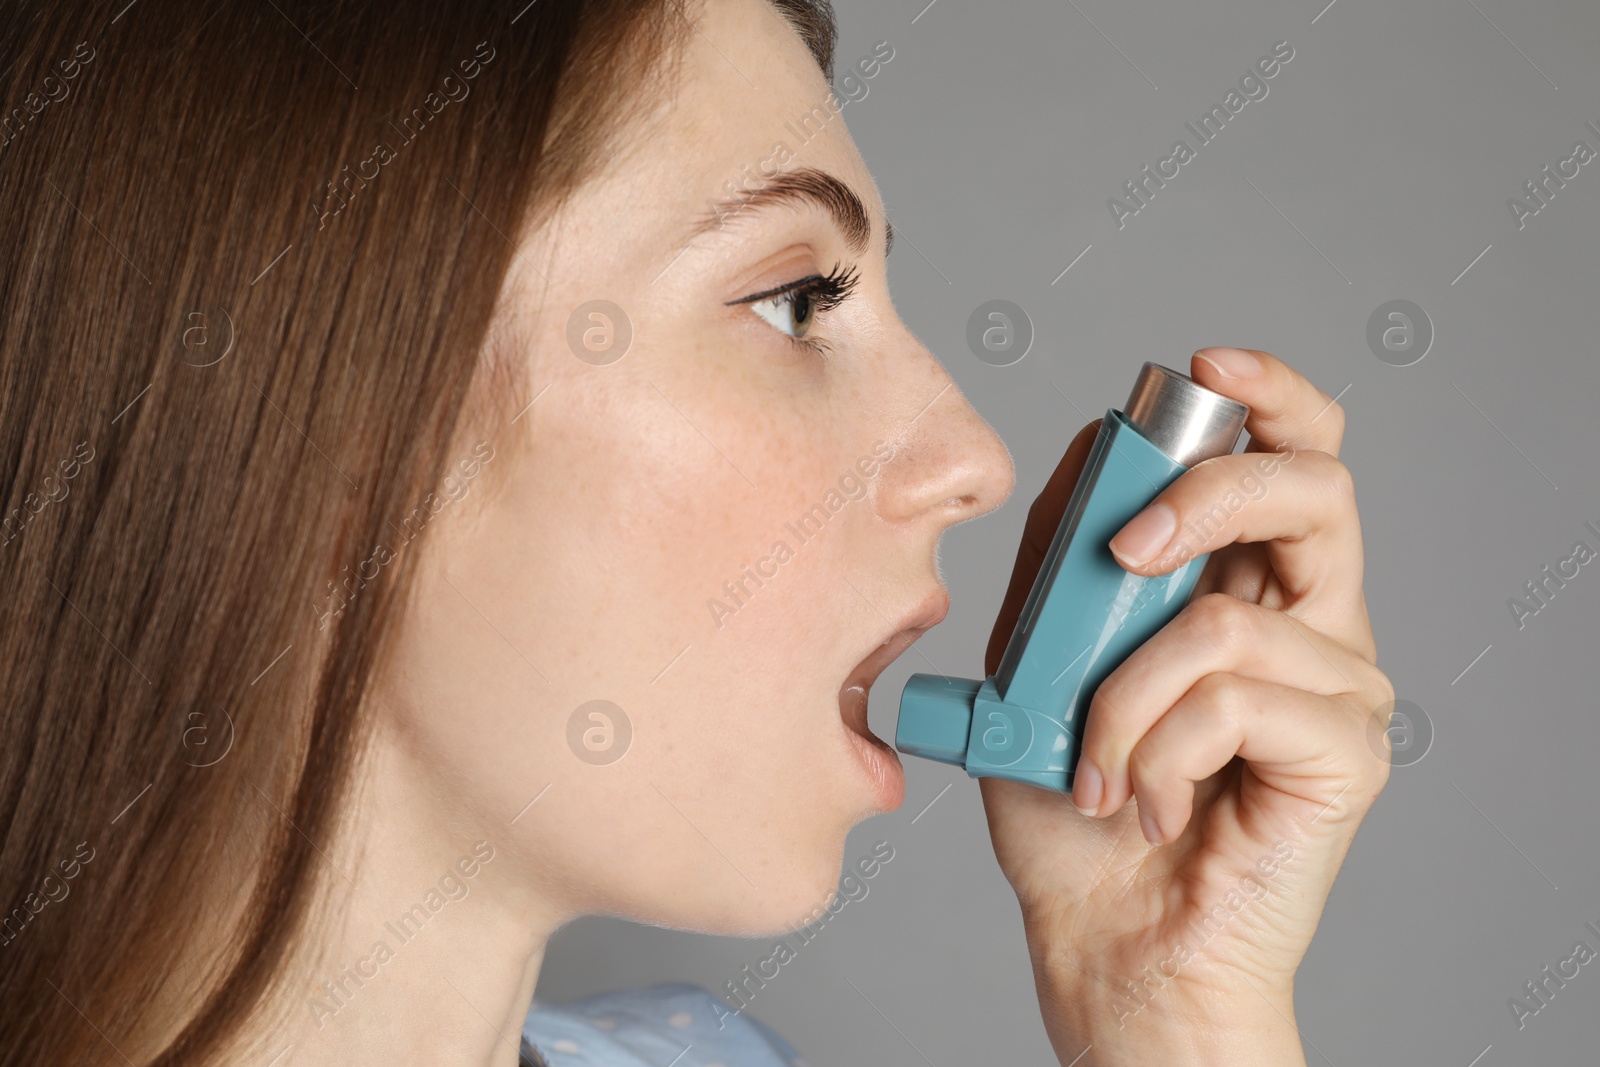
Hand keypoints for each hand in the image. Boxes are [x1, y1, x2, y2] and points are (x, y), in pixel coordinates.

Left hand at [977, 349, 1393, 1065]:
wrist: (1104, 942)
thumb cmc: (1076, 814)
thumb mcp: (1037, 664)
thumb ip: (1064, 564)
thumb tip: (1088, 453)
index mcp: (1246, 585)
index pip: (1294, 454)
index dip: (1268, 393)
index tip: (1204, 365)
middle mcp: (1312, 623)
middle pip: (1314, 487)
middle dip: (1208, 493)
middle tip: (1128, 550)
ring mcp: (1339, 688)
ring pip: (1230, 617)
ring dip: (1124, 693)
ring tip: (1096, 764)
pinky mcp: (1347, 752)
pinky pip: (1235, 696)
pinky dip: (1155, 748)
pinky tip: (1147, 803)